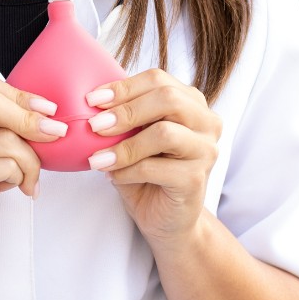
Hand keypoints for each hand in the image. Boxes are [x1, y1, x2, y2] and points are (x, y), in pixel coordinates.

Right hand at [0, 74, 64, 261]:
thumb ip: (0, 125)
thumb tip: (44, 113)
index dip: (21, 96)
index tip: (46, 111)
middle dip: (29, 119)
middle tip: (53, 134)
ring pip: (6, 139)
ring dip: (29, 161)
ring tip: (26, 178)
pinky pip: (5, 166)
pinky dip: (19, 177)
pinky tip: (12, 187)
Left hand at [83, 69, 221, 244]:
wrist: (166, 219)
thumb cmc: (147, 173)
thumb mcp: (134, 137)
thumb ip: (125, 116)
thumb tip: (92, 101)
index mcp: (191, 103)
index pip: (158, 80)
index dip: (124, 87)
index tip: (92, 99)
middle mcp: (206, 122)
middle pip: (168, 99)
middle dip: (126, 110)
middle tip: (94, 125)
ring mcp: (206, 150)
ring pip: (165, 133)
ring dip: (125, 145)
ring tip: (97, 157)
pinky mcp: (196, 179)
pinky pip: (155, 168)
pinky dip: (127, 171)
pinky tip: (112, 176)